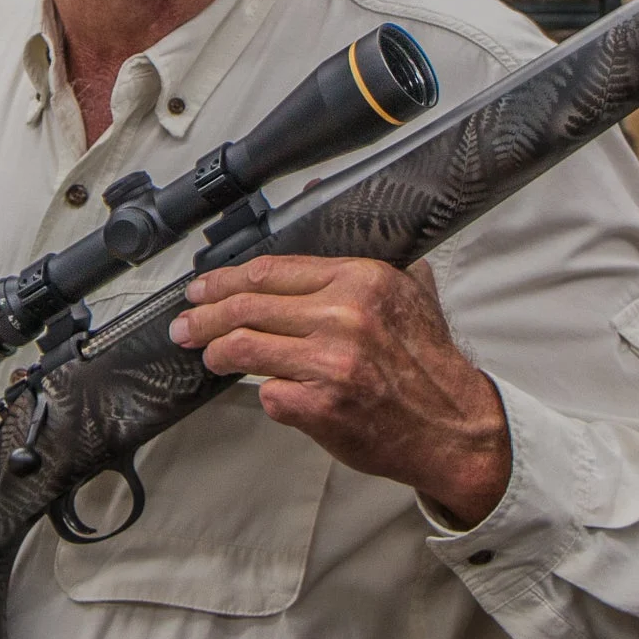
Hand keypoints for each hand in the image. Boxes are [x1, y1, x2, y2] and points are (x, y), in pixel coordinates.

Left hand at [170, 255, 510, 526]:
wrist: (453, 426)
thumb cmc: (428, 365)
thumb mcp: (411, 294)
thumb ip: (367, 262)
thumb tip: (321, 213)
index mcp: (362, 280)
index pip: (269, 271)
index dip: (224, 280)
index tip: (203, 288)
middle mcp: (344, 316)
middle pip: (246, 307)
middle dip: (203, 315)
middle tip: (185, 323)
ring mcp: (330, 363)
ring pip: (244, 347)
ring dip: (215, 351)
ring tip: (206, 353)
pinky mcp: (320, 407)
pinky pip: (267, 395)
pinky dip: (262, 394)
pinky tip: (261, 391)